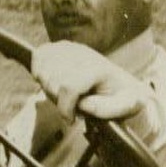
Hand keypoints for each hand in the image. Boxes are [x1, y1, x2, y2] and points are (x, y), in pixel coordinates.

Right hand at [31, 42, 147, 121]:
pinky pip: (39, 56)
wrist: (122, 85)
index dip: (65, 108)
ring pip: (43, 70)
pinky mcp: (61, 47)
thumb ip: (108, 108)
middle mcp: (83, 54)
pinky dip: (40, 71)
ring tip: (66, 95)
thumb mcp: (127, 106)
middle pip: (52, 81)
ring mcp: (71, 48)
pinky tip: (56, 81)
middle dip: (58, 100)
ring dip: (50, 88)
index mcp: (98, 68)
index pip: (68, 86)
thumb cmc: (124, 97)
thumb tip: (84, 103)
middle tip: (72, 106)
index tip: (72, 119)